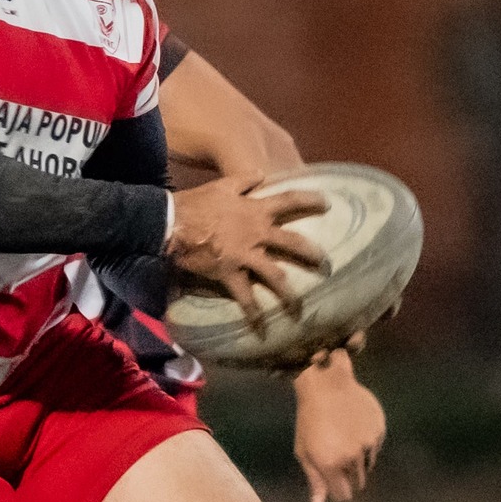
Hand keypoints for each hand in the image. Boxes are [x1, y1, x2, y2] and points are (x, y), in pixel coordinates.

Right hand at [167, 170, 326, 326]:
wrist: (173, 224)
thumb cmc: (196, 203)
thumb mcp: (222, 185)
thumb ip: (244, 180)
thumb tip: (261, 175)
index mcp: (256, 210)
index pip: (290, 200)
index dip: (311, 200)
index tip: (327, 204)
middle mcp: (256, 233)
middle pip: (293, 243)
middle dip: (312, 254)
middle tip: (326, 263)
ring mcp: (245, 255)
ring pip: (275, 276)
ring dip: (289, 292)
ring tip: (299, 306)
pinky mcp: (230, 273)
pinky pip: (245, 297)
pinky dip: (253, 312)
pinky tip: (261, 326)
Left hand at [292, 350, 385, 501]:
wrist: (327, 384)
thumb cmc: (309, 418)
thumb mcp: (303, 450)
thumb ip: (314, 479)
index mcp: (330, 463)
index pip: (343, 496)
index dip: (341, 500)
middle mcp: (352, 457)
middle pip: (358, 484)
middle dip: (349, 480)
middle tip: (338, 464)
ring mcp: (368, 443)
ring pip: (368, 466)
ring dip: (358, 463)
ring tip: (345, 442)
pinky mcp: (379, 430)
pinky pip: (375, 448)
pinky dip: (367, 446)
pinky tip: (354, 430)